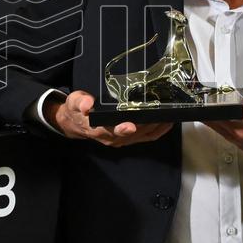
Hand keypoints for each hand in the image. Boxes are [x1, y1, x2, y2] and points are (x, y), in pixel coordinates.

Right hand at [45, 90, 172, 147]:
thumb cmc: (77, 111)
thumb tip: (86, 104)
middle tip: (161, 111)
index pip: (112, 130)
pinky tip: (167, 121)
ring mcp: (122, 140)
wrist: (76, 123)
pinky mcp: (129, 139)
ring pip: (143, 135)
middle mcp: (112, 137)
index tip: (131, 125)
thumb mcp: (74, 102)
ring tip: (168, 114)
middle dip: (147, 123)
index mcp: (98, 128)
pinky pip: (147, 137)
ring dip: (156, 126)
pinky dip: (158, 131)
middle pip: (134, 132)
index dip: (122, 128)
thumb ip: (80, 102)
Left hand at [205, 87, 242, 169]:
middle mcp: (237, 130)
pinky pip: (217, 130)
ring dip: (212, 113)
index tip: (224, 91)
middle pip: (214, 116)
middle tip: (219, 97)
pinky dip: (215, 122)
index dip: (221, 97)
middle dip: (213, 104)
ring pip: (213, 124)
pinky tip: (219, 116)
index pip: (225, 106)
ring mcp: (233, 137)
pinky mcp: (232, 141)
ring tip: (217, 105)